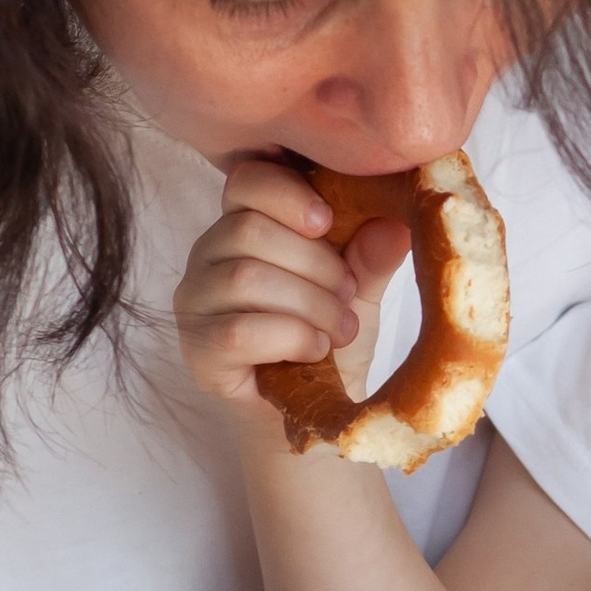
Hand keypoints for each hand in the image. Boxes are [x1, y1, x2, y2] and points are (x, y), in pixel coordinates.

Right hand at [172, 159, 409, 413]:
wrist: (315, 411)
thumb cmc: (328, 339)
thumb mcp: (358, 290)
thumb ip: (369, 256)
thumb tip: (396, 224)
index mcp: (243, 223)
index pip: (246, 179)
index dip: (287, 193)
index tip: (328, 222)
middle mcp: (207, 256)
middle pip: (248, 230)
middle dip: (316, 265)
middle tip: (348, 297)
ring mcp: (194, 303)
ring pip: (245, 279)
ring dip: (310, 304)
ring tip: (340, 329)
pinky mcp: (197, 350)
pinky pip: (239, 330)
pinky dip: (291, 338)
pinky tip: (316, 351)